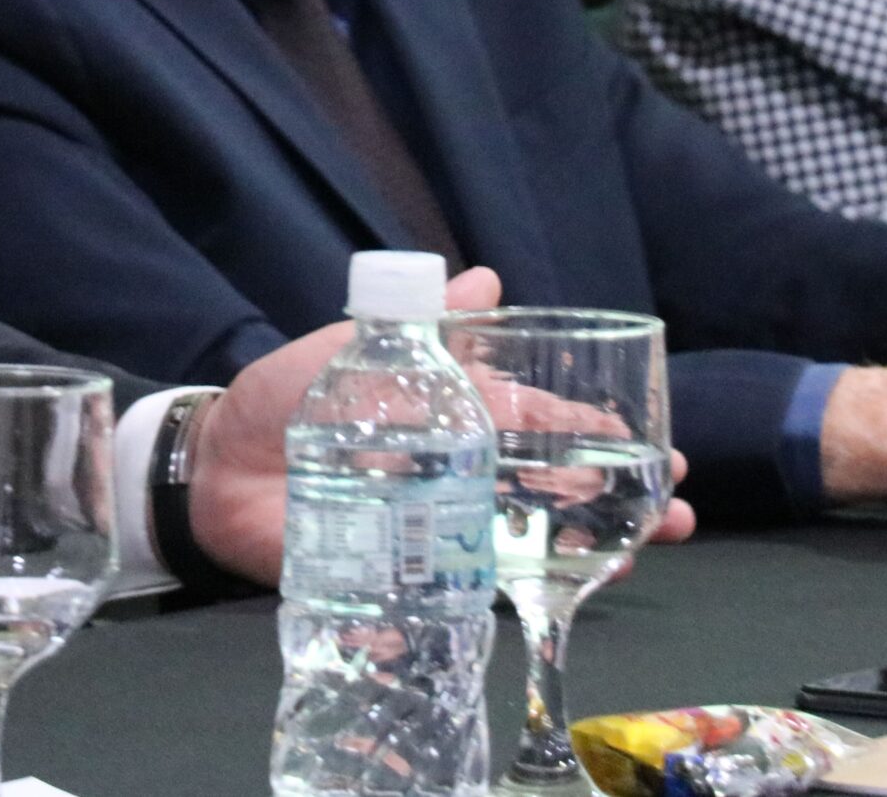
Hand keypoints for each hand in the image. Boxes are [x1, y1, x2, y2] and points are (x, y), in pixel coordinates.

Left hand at [184, 267, 696, 584]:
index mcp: (452, 419)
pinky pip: (459, 601)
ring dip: (586, 556)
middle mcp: (458, 479)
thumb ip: (415, 319)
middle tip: (674, 510)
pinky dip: (498, 610)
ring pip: (525, 550)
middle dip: (621, 501)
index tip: (657, 443)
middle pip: (555, 493)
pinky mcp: (400, 579)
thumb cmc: (280, 401)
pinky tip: (544, 610)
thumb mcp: (349, 347)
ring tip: (635, 557)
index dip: (599, 435)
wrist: (212, 468)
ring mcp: (434, 533)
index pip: (542, 425)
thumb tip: (485, 277)